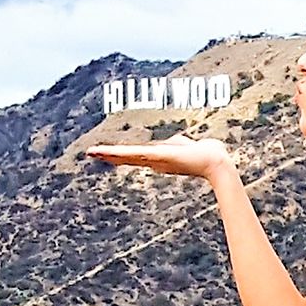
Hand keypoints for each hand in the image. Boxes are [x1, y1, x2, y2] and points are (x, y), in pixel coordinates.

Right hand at [85, 134, 233, 182]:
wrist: (216, 163)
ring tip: (93, 152)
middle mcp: (155, 160)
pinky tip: (113, 153)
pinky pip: (140, 154)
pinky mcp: (161, 157)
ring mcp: (157, 160)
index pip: (133, 154)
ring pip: (129, 155)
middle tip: (89, 152)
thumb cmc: (206, 153)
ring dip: (110, 154)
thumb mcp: (187, 144)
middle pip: (126, 156)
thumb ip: (178, 142)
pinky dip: (125, 153)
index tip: (103, 153)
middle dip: (108, 154)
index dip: (118, 154)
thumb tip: (175, 142)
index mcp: (159, 157)